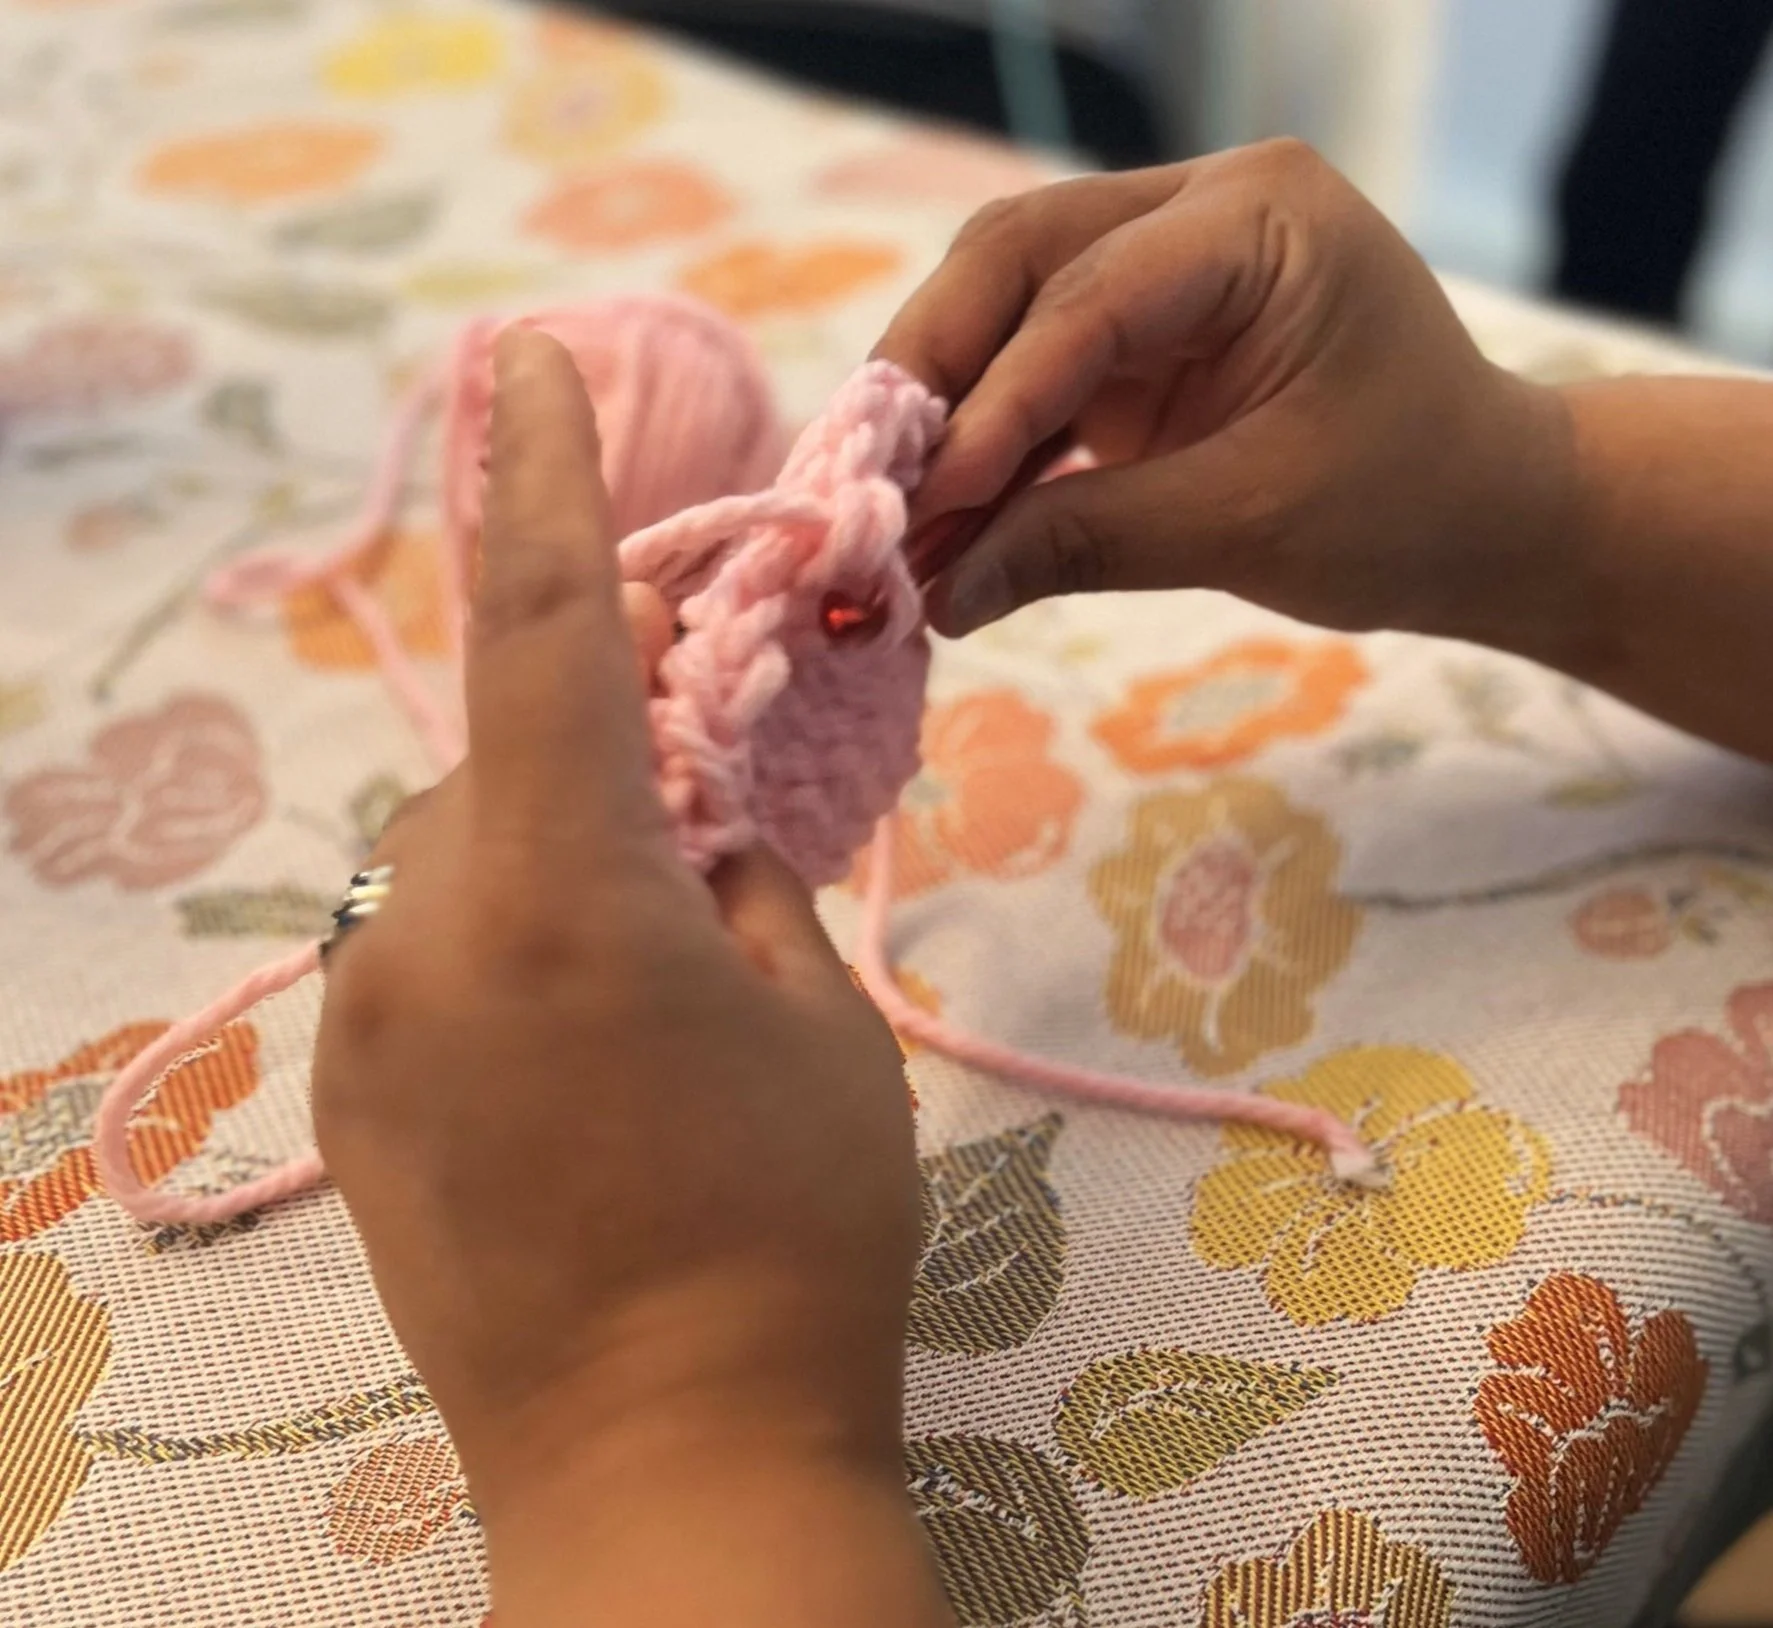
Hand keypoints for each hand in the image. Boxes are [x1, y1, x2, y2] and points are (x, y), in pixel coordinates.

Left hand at [311, 330, 948, 1625]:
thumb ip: (745, 886)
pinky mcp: (348, 1095)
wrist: (672, 1458)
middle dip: (591, 758)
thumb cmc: (794, 1232)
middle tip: (698, 834)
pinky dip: (497, 944)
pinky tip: (574, 1060)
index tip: (527, 361)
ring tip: (641, 995)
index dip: (543, 480)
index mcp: (565, 898)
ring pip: (455, 855)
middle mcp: (425, 937)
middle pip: (499, 759)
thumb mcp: (820, 1024)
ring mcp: (367, 1023)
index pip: (543, 634)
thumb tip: (693, 828)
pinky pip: (420, 948)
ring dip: (546, 862)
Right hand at [877, 141, 1581, 665]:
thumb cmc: (1410, 504)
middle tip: (867, 483)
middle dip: (931, 373)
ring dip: (941, 410)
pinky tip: (943, 518)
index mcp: (1259, 219)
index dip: (996, 399)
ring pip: (1004, 307)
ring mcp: (1161, 267)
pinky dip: (986, 446)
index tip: (929, 499)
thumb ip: (1091, 541)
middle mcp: (1196, 213)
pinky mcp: (1138, 335)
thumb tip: (942, 597)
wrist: (1487, 515)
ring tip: (889, 512)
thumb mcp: (1254, 523)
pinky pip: (1031, 372)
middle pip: (1015, 259)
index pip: (1087, 295)